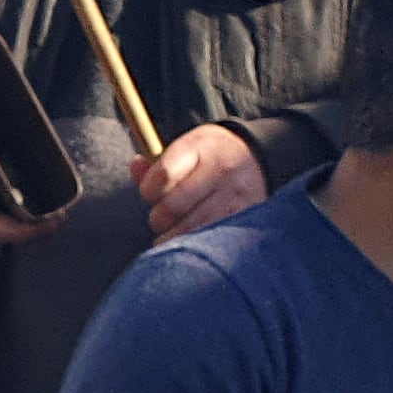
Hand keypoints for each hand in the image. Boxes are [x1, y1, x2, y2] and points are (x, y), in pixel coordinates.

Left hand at [131, 123, 268, 241]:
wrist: (257, 157)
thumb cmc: (208, 157)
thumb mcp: (185, 149)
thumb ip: (155, 163)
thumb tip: (136, 166)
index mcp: (200, 147)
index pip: (162, 174)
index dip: (148, 189)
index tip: (150, 192)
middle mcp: (220, 170)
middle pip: (171, 208)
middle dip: (158, 217)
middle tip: (162, 217)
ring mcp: (234, 196)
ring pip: (189, 230)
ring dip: (174, 236)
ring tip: (173, 231)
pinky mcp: (246, 218)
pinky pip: (210, 240)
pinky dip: (195, 244)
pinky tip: (192, 240)